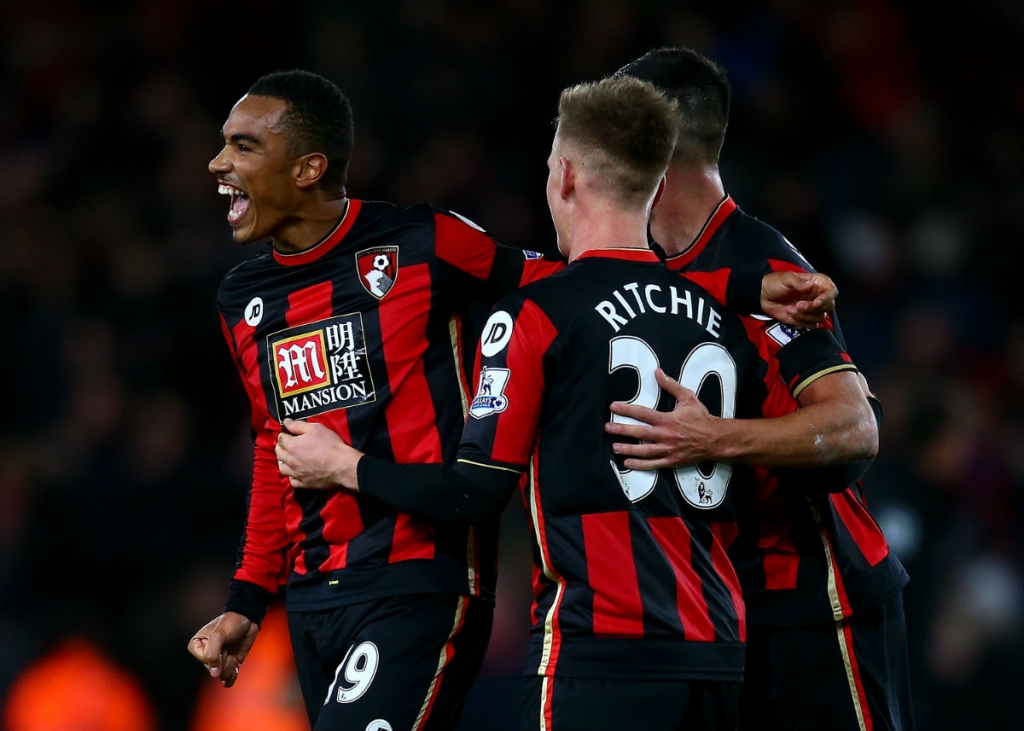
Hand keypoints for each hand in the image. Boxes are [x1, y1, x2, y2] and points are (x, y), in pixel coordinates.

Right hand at [187, 612, 258, 687]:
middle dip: (224, 659)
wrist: (248, 619)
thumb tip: (214, 674)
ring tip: (233, 653)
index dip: (214, 653)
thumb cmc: (231, 623)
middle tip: (228, 645)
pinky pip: (228, 679)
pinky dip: (232, 677)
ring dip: (230, 666)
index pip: (204, 659)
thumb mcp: (219, 634)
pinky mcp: (231, 664)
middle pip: (212, 670)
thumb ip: (213, 654)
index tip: (220, 641)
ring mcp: (219, 661)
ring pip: (221, 676)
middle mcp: (206, 655)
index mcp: (197, 645)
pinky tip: (235, 668)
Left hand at [275, 418, 362, 489]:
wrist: (342, 465)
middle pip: (278, 453)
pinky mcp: (303, 483)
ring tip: (289, 458)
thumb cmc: (331, 445)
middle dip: (281, 447)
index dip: (284, 435)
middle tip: (287, 444)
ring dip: (283, 461)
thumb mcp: (316, 428)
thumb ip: (298, 425)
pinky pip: (291, 480)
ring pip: (282, 468)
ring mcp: (296, 473)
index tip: (288, 434)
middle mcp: (291, 460)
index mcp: (292, 446)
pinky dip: (291, 475)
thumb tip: (286, 422)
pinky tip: (296, 471)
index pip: (280, 438)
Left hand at [604, 368, 719, 469]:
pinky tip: (628, 463)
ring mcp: (668, 450)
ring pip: (644, 451)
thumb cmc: (701, 418)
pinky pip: (653, 464)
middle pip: (640, 433)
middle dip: (622, 430)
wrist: (716, 439)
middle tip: (607, 428)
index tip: (613, 407)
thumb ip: (671, 386)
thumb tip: (658, 372)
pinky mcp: (672, 461)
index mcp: (668, 419)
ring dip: (628, 449)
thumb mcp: (688, 398)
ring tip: (614, 447)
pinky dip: (640, 465)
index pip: (643, 413)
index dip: (626, 409)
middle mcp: (666, 435)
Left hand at [760, 271, 836, 327]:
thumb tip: (810, 285)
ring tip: (790, 309)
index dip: (827, 297)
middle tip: (798, 305)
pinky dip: (802, 321)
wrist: (763, 296)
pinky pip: (812, 325)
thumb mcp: (786, 278)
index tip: (817, 302)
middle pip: (829, 306)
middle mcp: (818, 296)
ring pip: (820, 317)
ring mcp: (812, 309)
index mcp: (817, 283)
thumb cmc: (775, 283)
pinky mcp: (805, 319)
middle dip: (813, 308)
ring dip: (806, 315)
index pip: (832, 291)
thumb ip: (798, 281)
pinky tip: (790, 314)